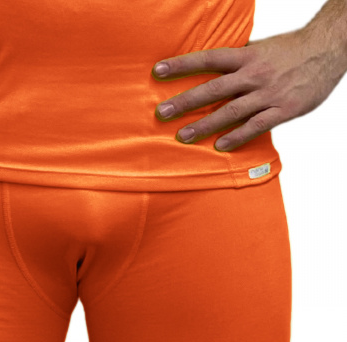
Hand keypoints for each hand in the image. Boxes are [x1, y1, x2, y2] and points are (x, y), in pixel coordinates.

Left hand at [152, 29, 343, 151]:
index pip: (208, 59)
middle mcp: (254, 74)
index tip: (158, 71)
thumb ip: (236, 62)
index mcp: (246, 56)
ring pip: (231, 111)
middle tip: (162, 113)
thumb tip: (208, 68)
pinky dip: (238, 136)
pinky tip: (220, 146)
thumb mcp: (260, 49)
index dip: (182, 64)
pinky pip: (257, 126)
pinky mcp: (284, 109)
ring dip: (205, 125)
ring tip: (183, 137)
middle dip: (186, 101)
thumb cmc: (290, 50)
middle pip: (213, 88)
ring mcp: (269, 93)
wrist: (330, 47)